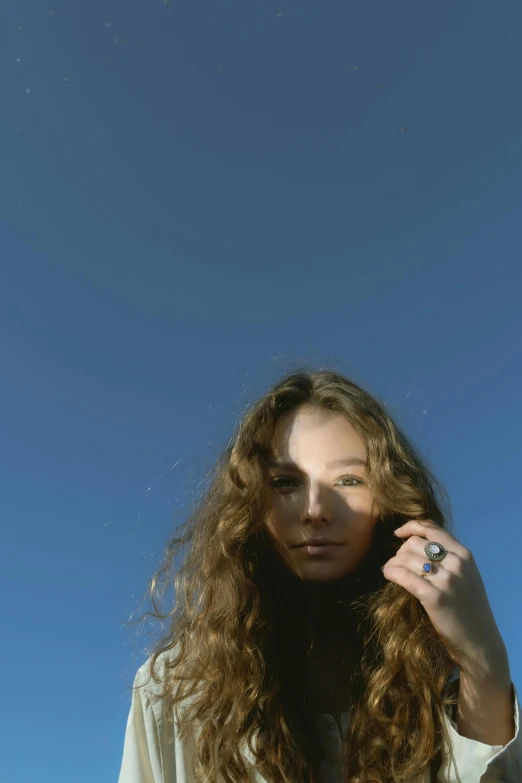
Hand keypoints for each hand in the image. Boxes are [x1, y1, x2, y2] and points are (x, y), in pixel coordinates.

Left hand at [381, 519, 509, 681]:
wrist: (479, 642)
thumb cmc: (469, 609)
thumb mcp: (466, 576)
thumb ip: (449, 558)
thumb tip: (416, 543)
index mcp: (464, 555)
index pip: (432, 529)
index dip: (410, 527)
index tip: (398, 533)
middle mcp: (457, 564)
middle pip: (414, 543)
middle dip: (399, 551)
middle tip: (395, 563)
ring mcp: (447, 580)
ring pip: (406, 558)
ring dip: (392, 563)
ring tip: (388, 570)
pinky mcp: (435, 598)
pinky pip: (404, 576)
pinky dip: (391, 572)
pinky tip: (387, 575)